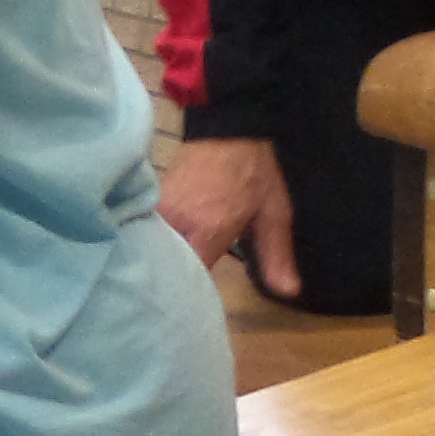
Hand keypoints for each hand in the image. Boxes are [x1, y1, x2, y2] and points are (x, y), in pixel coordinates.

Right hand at [159, 136, 300, 301]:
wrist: (228, 126)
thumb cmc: (254, 171)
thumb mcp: (274, 212)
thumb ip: (276, 254)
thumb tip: (288, 292)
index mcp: (207, 231)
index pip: (191, 280)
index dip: (192, 297)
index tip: (195, 309)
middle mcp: (176, 223)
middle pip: (164, 268)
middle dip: (168, 286)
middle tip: (173, 302)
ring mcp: (159, 210)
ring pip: (151, 251)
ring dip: (157, 266)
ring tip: (160, 283)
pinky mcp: (150, 201)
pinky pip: (145, 234)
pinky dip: (150, 247)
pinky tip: (155, 257)